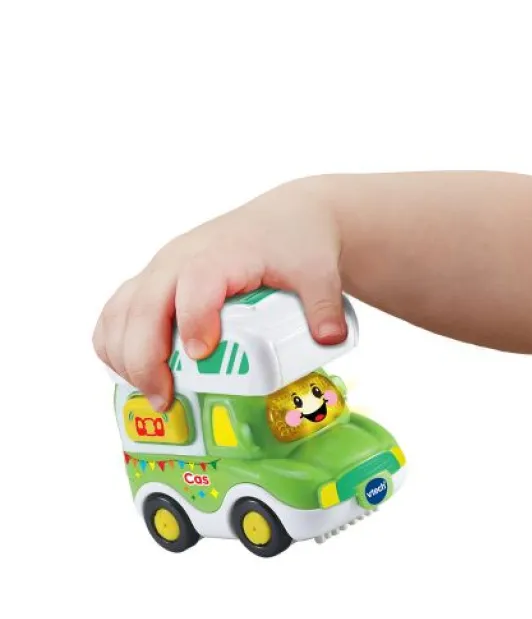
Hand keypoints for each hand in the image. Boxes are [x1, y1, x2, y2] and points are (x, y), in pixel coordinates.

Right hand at [92, 181, 347, 408]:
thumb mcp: (317, 272)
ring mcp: (160, 271)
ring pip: (120, 312)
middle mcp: (178, 261)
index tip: (199, 355)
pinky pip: (117, 313)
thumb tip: (330, 339)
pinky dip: (114, 344)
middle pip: (143, 306)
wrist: (284, 219)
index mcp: (217, 256)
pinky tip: (131, 375)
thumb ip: (323, 306)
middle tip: (164, 399)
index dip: (192, 320)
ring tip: (151, 395)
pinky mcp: (152, 283)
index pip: (194, 286)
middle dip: (145, 357)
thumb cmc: (295, 244)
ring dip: (123, 356)